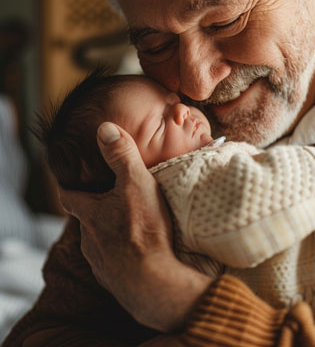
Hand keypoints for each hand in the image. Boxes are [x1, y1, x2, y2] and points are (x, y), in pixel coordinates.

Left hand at [59, 122, 211, 331]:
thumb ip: (121, 155)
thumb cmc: (142, 229)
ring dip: (109, 235)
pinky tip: (137, 254)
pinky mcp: (114, 280)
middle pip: (86, 221)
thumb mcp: (135, 183)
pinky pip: (114, 263)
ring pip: (99, 243)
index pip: (70, 197)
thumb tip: (104, 128)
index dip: (68, 188)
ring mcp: (100, 262)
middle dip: (95, 212)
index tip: (69, 182)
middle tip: (110, 204)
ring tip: (128, 229)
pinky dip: (122, 256)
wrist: (151, 281)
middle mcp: (90, 238)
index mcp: (91, 213)